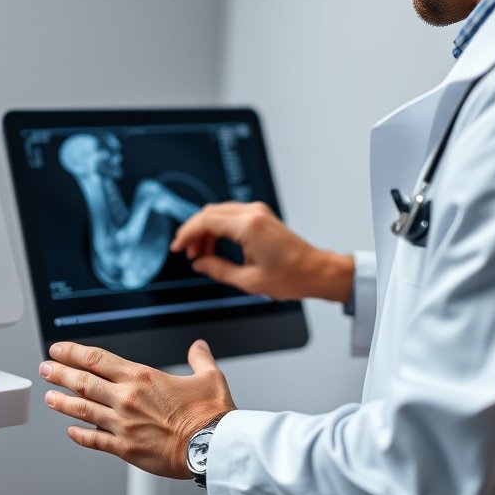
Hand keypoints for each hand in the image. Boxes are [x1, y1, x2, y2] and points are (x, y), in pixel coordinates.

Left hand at [39, 340, 235, 478]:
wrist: (212, 446)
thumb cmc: (211, 415)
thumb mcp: (209, 377)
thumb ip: (199, 358)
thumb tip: (198, 346)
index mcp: (141, 377)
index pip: (97, 359)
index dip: (72, 352)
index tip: (58, 349)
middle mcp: (126, 398)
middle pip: (82, 382)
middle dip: (59, 373)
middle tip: (45, 369)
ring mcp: (122, 424)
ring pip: (82, 409)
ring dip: (62, 402)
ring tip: (48, 398)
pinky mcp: (124, 448)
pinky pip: (94, 440)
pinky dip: (79, 435)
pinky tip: (71, 431)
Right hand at [171, 201, 353, 301]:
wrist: (317, 272)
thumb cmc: (292, 276)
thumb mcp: (248, 281)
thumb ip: (218, 270)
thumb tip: (200, 264)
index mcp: (248, 226)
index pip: (206, 221)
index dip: (187, 233)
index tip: (178, 247)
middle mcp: (253, 213)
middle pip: (210, 213)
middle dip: (194, 232)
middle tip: (188, 253)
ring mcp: (258, 213)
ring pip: (219, 213)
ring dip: (206, 230)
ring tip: (201, 254)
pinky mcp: (262, 217)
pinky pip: (231, 216)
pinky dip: (219, 228)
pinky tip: (216, 247)